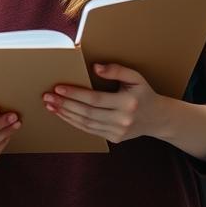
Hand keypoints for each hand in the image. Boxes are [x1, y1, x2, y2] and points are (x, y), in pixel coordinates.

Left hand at [44, 63, 169, 143]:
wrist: (158, 118)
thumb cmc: (143, 94)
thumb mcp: (135, 78)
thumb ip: (116, 70)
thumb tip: (95, 67)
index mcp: (128, 103)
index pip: (95, 99)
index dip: (75, 94)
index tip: (58, 88)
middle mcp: (123, 120)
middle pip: (87, 113)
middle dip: (65, 105)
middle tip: (47, 97)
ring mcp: (118, 132)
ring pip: (86, 124)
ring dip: (66, 115)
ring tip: (50, 106)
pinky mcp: (114, 138)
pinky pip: (90, 130)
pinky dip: (74, 122)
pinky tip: (63, 114)